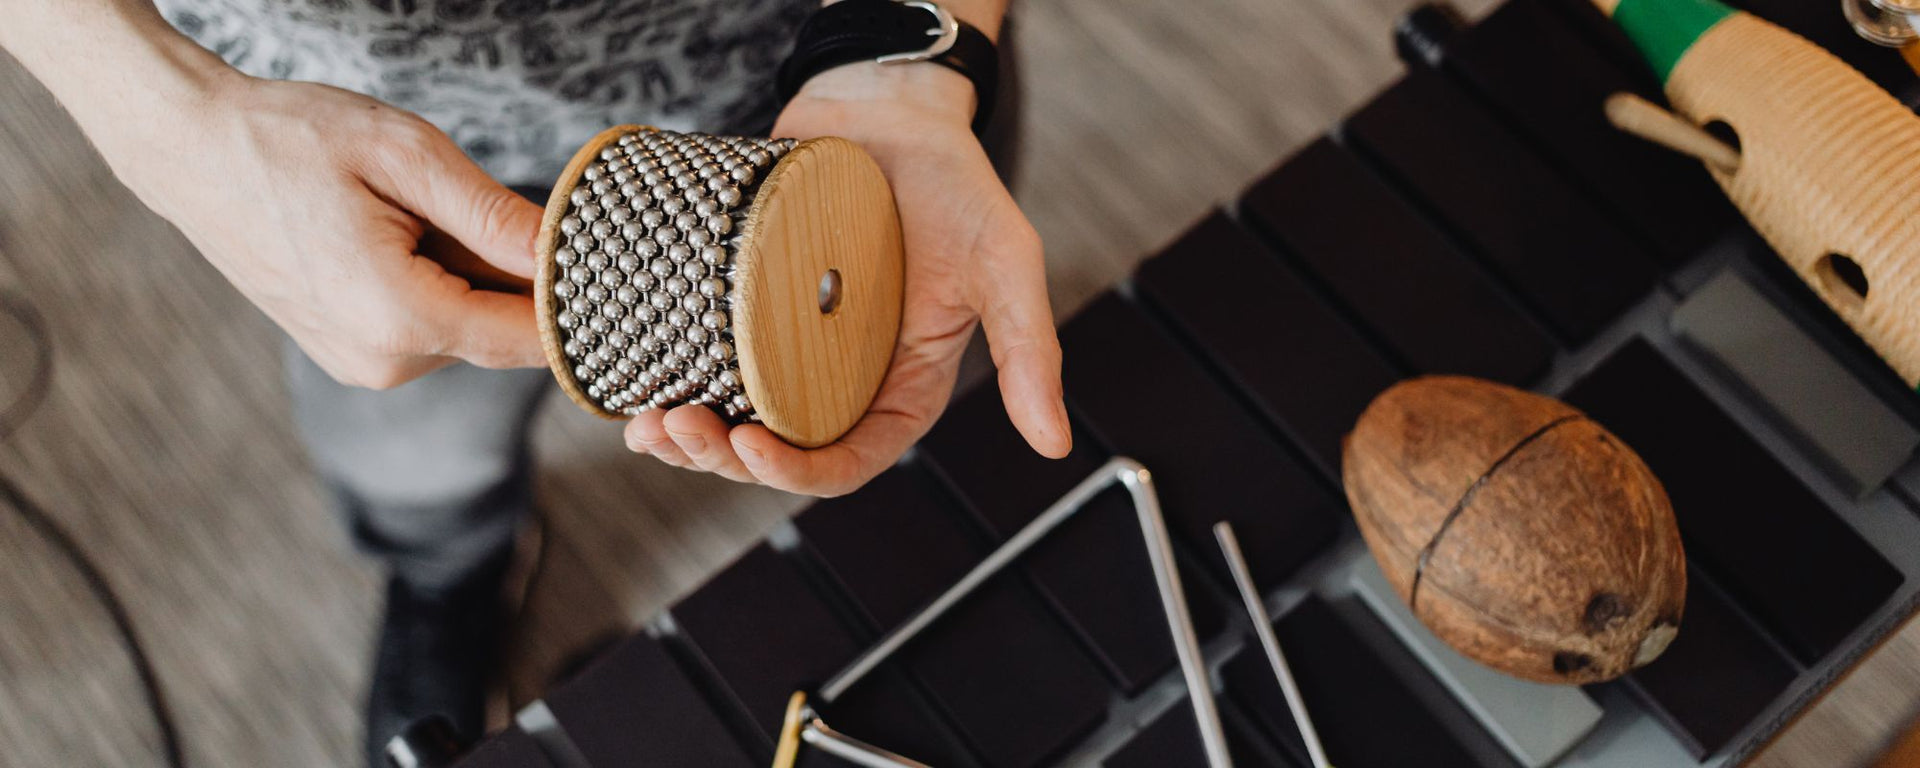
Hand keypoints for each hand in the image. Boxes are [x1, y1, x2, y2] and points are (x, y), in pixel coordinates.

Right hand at [106, 72, 545, 388]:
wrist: (191, 150)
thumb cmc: (290, 139)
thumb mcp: (407, 157)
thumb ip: (493, 217)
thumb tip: (566, 257)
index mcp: (398, 318)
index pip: (530, 339)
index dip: (580, 308)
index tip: (613, 269)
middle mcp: (383, 361)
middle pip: (503, 334)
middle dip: (523, 279)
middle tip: (510, 209)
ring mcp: (364, 363)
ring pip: (469, 327)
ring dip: (478, 275)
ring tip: (430, 210)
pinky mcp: (355, 352)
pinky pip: (432, 324)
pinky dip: (443, 282)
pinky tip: (412, 232)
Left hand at [625, 61, 1070, 495]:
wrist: (888, 109)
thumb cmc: (957, 185)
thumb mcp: (1006, 263)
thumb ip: (1030, 351)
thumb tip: (1054, 443)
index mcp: (900, 388)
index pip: (848, 460)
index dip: (798, 474)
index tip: (754, 451)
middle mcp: (839, 380)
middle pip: (776, 451)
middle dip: (721, 458)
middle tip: (677, 430)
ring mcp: (784, 347)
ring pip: (730, 418)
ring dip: (685, 437)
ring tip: (647, 423)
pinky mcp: (742, 308)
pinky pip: (702, 360)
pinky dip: (667, 378)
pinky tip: (635, 381)